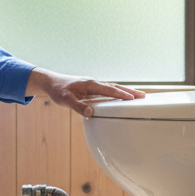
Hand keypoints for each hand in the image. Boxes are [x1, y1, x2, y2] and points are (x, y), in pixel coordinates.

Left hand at [26, 67, 144, 117]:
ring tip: (137, 96)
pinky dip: (116, 93)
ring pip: (112, 88)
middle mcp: (94, 83)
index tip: (133, 98)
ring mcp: (93, 86)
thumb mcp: (65, 100)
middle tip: (143, 95)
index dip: (121, 94)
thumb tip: (91, 112)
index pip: (109, 90)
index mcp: (90, 84)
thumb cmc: (58, 90)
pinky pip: (107, 91)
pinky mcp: (91, 89)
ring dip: (125, 92)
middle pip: (115, 87)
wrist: (51, 82)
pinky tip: (121, 98)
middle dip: (129, 91)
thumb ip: (78, 106)